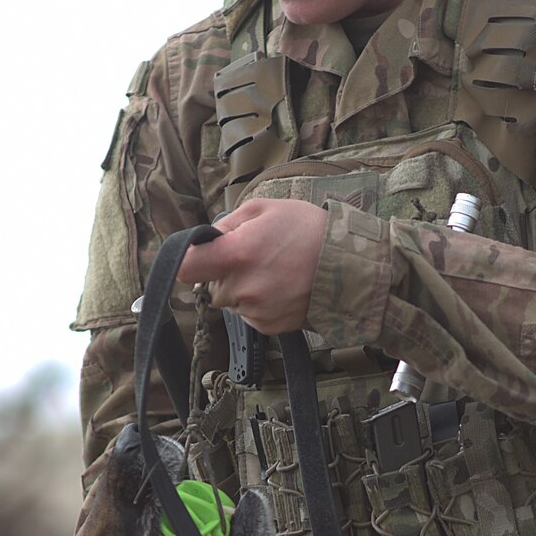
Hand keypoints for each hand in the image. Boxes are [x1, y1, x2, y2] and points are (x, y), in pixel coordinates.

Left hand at [173, 198, 325, 335]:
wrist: (349, 265)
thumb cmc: (308, 230)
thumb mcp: (264, 209)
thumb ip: (226, 224)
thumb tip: (206, 239)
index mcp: (238, 254)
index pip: (186, 267)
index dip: (187, 261)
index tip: (197, 257)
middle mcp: (243, 288)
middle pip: (209, 287)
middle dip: (223, 274)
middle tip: (253, 257)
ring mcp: (256, 311)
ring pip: (230, 302)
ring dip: (241, 289)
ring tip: (272, 271)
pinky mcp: (269, 326)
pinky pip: (249, 316)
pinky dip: (258, 304)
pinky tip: (280, 287)